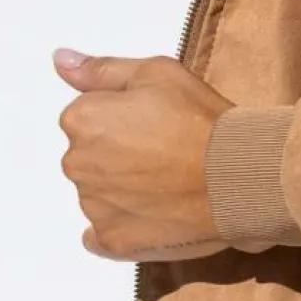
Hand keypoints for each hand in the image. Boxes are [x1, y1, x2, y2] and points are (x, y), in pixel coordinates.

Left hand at [55, 47, 234, 260]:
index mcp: (83, 120)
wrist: (239, 176)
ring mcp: (93, 207)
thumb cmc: (201, 120)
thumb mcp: (158, 73)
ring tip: (169, 182)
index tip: (155, 121)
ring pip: (99, 192)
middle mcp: (77, 164)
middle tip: (165, 150)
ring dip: (123, 187)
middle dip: (118, 152)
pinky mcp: (113, 240)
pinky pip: (102, 233)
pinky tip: (153, 213)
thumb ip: (102, 69)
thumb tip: (61, 60)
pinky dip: (123, 223)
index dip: (123, 116)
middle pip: (89, 155)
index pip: (87, 115)